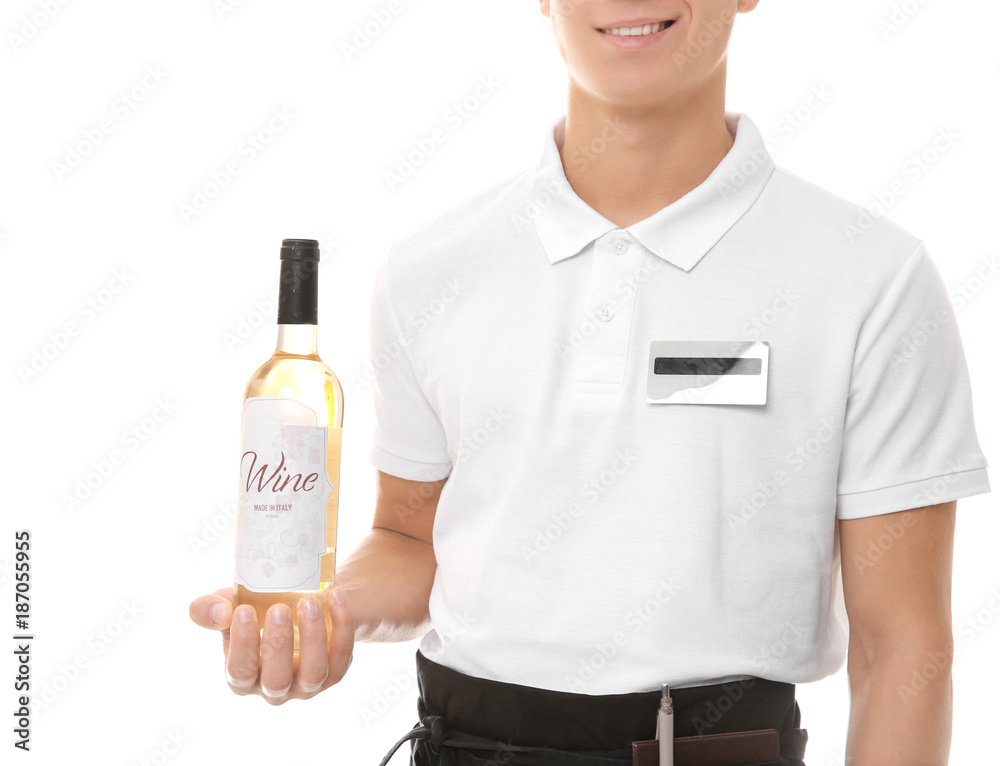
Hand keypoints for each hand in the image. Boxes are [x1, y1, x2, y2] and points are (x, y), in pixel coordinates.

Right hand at [189, 587, 354, 704]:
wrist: (300, 601)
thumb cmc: (256, 610)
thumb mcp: (228, 607)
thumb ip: (209, 609)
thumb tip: (219, 612)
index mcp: (243, 676)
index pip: (239, 672)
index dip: (242, 645)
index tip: (243, 610)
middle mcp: (275, 687)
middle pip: (276, 679)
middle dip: (277, 644)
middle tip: (280, 608)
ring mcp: (308, 683)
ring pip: (314, 672)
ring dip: (312, 637)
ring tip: (309, 603)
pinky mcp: (336, 670)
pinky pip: (343, 654)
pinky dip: (342, 625)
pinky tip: (336, 596)